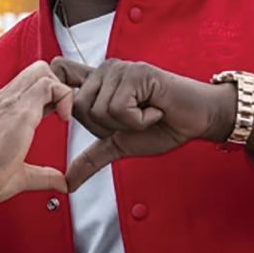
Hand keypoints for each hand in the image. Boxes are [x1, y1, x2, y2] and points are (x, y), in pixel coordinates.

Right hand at [0, 61, 75, 213]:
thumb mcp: (20, 174)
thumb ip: (42, 175)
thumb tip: (60, 183)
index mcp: (2, 110)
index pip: (31, 85)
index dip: (51, 96)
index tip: (58, 118)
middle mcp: (5, 100)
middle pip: (37, 69)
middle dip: (58, 84)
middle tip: (62, 112)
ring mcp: (10, 101)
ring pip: (42, 70)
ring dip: (60, 89)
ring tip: (63, 115)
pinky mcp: (19, 109)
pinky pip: (48, 84)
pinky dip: (63, 96)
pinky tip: (63, 118)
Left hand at [51, 58, 234, 190]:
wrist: (196, 120)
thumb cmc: (161, 126)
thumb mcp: (118, 145)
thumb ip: (91, 159)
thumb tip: (67, 183)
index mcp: (96, 83)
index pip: (60, 71)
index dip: (57, 89)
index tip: (72, 109)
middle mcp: (104, 71)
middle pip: (78, 108)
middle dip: (106, 126)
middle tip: (133, 119)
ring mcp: (119, 69)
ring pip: (98, 110)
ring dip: (126, 124)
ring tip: (145, 113)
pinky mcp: (135, 73)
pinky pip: (119, 108)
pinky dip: (139, 120)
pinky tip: (155, 110)